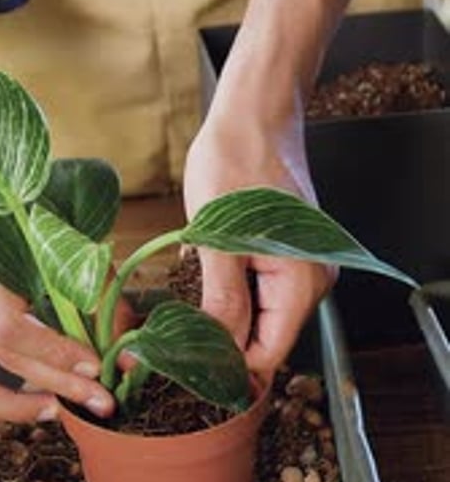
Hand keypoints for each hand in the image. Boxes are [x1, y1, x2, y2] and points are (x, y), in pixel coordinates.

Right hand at [0, 241, 129, 426]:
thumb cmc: (31, 236)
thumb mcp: (65, 256)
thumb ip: (99, 302)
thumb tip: (129, 361)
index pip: (9, 328)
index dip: (55, 353)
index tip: (96, 366)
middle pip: (2, 357)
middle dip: (57, 384)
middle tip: (99, 401)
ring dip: (14, 410)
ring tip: (59, 410)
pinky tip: (24, 408)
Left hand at [184, 110, 332, 376]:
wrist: (255, 113)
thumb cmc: (237, 161)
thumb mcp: (217, 238)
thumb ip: (221, 301)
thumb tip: (214, 353)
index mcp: (302, 283)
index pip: (266, 355)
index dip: (225, 368)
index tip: (179, 366)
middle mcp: (312, 281)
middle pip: (263, 338)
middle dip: (219, 340)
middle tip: (168, 335)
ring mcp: (302, 267)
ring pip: (257, 315)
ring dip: (220, 311)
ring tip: (183, 295)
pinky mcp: (286, 254)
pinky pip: (257, 289)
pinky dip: (228, 288)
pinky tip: (202, 270)